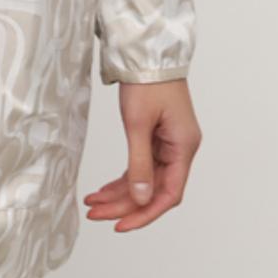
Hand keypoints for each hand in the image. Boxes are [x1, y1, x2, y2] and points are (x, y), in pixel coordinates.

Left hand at [82, 78, 201, 231]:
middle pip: (155, 190)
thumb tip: (140, 199)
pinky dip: (123, 178)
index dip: (145, 213)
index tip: (120, 225)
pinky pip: (142, 166)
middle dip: (124, 205)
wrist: (147, 53)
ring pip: (146, 180)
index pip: (169, 194)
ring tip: (92, 203)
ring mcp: (169, 144)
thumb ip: (139, 163)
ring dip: (120, 194)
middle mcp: (180, 149)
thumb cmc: (147, 83)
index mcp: (184, 147)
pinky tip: (104, 189)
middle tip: (94, 213)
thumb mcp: (138, 124)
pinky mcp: (157, 137)